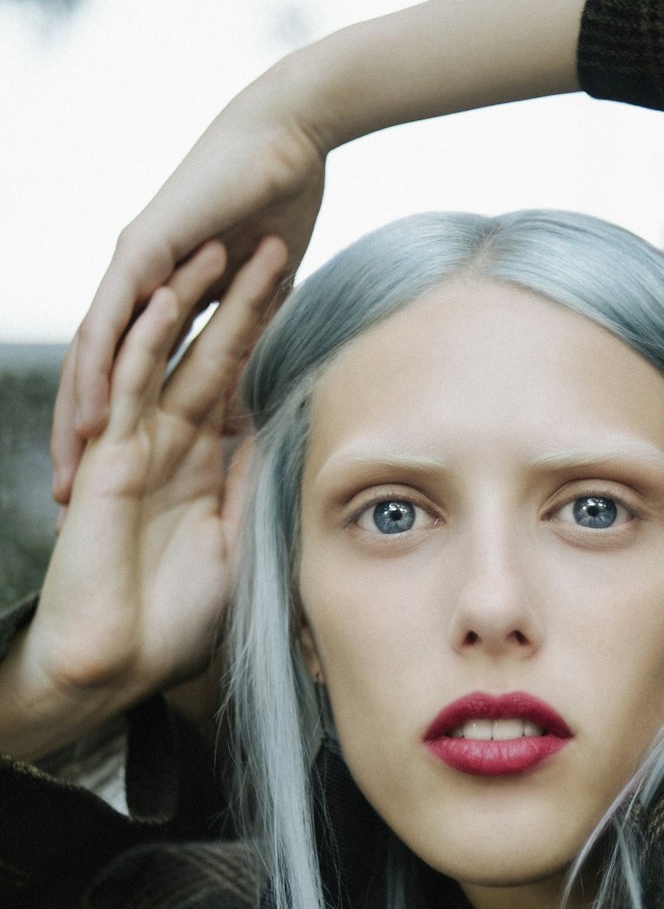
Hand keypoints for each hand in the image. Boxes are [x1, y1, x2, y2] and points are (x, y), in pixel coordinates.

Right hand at [1, 235, 287, 761]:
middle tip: (279, 244)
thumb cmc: (176, 622)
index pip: (242, 385)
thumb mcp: (243, 543)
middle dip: (245, 303)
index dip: (275, 341)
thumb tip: (301, 439)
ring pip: (169, 354)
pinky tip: (167, 294)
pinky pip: (127, 384)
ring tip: (227, 246)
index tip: (313, 295)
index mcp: (202, 464)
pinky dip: (147, 337)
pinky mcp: (105, 452)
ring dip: (195, 302)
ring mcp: (133, 443)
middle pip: (212, 355)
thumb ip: (262, 486)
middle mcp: (168, 444)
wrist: (116, 664)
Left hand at [52, 59, 325, 500]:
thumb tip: (242, 401)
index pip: (125, 375)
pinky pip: (109, 323)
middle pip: (93, 374)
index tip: (111, 487)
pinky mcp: (142, 252)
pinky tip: (90, 419)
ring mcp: (132, 267)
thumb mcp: (261, 295)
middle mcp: (134, 284)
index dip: (115, 430)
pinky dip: (96, 374)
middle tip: (68, 502)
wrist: (290, 139)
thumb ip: (244, 339)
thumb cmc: (283, 201)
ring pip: (89, 357)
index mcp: (159, 294)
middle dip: (79, 440)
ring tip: (69, 472)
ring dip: (75, 418)